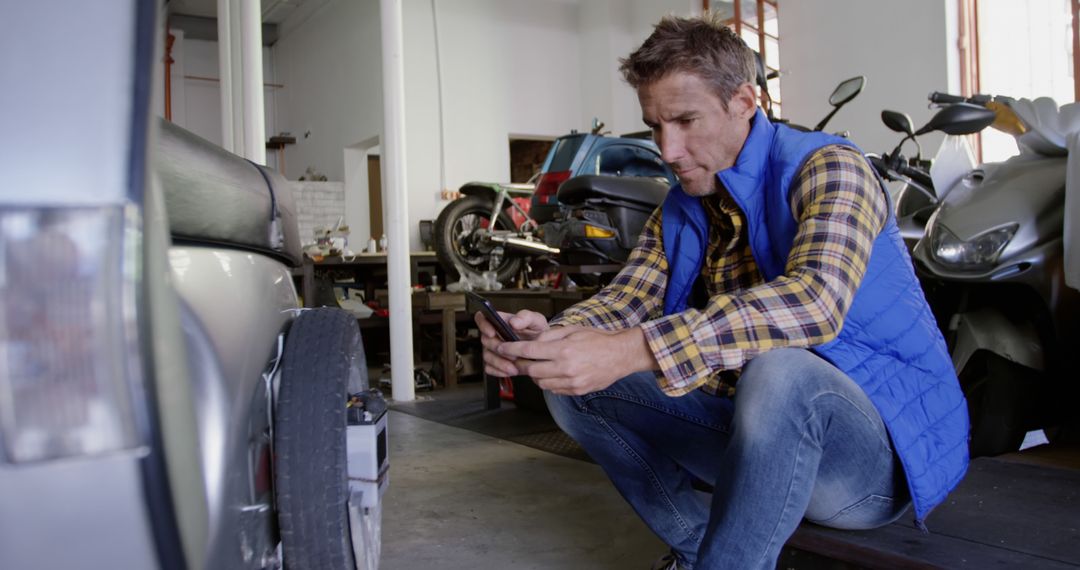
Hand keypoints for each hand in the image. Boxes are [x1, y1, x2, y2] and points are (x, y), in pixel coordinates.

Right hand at [476, 309, 548, 377]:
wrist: (543, 350)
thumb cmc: (537, 333)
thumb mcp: (537, 321)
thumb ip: (526, 317)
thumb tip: (513, 321)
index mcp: (501, 321)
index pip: (483, 318)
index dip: (483, 324)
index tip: (492, 333)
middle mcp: (494, 335)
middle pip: (485, 340)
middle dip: (498, 348)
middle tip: (513, 354)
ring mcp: (492, 349)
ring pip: (487, 356)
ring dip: (500, 363)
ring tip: (514, 366)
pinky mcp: (494, 362)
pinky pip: (489, 368)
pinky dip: (499, 371)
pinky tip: (510, 370)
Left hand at [497, 326, 657, 394]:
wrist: (620, 355)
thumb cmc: (598, 340)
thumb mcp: (572, 329)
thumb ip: (550, 335)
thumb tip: (532, 341)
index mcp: (563, 349)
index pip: (529, 350)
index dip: (511, 349)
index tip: (502, 347)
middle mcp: (566, 367)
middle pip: (530, 369)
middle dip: (519, 364)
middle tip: (515, 359)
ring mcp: (571, 382)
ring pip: (540, 382)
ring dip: (533, 375)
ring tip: (536, 365)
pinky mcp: (576, 391)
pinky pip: (553, 389)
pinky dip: (547, 382)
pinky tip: (551, 373)